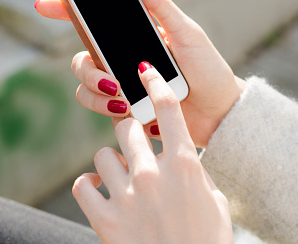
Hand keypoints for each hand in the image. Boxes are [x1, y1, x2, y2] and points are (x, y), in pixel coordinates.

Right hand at [36, 0, 245, 146]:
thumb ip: (162, 7)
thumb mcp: (187, 34)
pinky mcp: (126, 109)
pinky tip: (129, 110)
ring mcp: (122, 85)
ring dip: (96, 90)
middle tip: (111, 77)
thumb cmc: (208, 68)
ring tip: (123, 96)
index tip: (44, 5)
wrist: (219, 110)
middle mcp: (123, 59)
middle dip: (86, 68)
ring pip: (85, 85)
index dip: (66, 11)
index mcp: (135, 36)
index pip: (95, 22)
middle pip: (81, 57)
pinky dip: (108, 109)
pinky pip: (100, 107)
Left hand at [72, 63, 232, 243]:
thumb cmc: (207, 241)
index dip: (156, 83)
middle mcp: (153, 174)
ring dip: (112, 163)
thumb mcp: (214, 202)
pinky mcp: (105, 219)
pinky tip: (102, 195)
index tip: (146, 71)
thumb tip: (180, 160)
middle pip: (128, 127)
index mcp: (185, 166)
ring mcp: (127, 196)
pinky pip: (83, 185)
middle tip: (136, 147)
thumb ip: (196, 174)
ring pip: (102, 155)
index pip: (168, 109)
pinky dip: (90, 187)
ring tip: (122, 180)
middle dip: (131, 133)